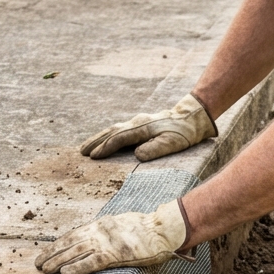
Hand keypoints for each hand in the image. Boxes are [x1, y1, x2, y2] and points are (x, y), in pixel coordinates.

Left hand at [34, 201, 190, 273]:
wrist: (163, 229)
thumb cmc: (147, 230)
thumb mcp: (123, 226)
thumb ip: (110, 233)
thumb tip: (101, 240)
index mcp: (101, 225)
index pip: (74, 234)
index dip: (59, 244)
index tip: (47, 252)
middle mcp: (99, 232)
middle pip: (70, 243)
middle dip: (52, 253)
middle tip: (38, 263)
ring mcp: (107, 243)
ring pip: (76, 252)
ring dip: (58, 261)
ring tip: (44, 270)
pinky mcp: (115, 254)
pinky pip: (92, 262)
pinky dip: (77, 268)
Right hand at [80, 94, 217, 160]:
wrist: (192, 116)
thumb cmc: (184, 132)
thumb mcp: (173, 142)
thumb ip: (155, 149)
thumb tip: (136, 155)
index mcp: (142, 128)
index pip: (119, 138)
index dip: (106, 148)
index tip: (93, 157)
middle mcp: (136, 123)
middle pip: (111, 132)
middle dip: (96, 142)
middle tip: (81, 152)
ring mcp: (137, 122)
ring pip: (113, 129)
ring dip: (99, 138)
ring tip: (86, 147)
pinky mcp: (140, 124)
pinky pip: (119, 130)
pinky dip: (108, 135)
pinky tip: (104, 140)